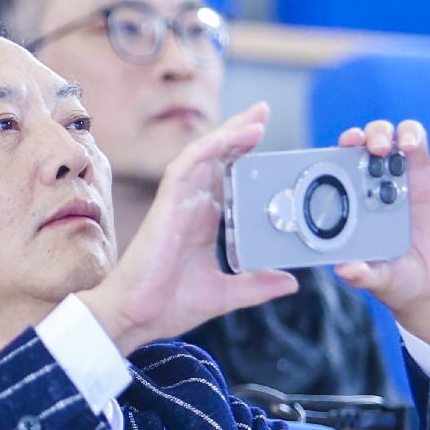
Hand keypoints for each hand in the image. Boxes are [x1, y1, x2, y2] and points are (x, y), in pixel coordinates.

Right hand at [82, 103, 299, 355]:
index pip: (227, 178)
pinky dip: (205, 150)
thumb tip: (292, 283)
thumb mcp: (226, 294)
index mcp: (204, 222)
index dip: (244, 156)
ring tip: (256, 120)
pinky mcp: (165, 207)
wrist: (137, 317)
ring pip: (203, 157)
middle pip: (217, 160)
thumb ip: (257, 285)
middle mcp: (191, 207)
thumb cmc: (169, 306)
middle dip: (239, 133)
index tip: (268, 140)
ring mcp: (178, 205)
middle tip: (263, 112)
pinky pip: (184, 169)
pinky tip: (225, 138)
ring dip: (228, 135)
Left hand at [333, 119, 429, 350]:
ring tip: (407, 147)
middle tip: (376, 148)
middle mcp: (388, 181)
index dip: (348, 142)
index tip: (348, 143)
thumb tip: (344, 270)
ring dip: (408, 132)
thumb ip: (361, 274)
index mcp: (362, 195)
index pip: (351, 156)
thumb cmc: (397, 280)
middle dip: (377, 133)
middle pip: (381, 137)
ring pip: (413, 135)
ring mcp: (420, 180)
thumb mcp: (377, 278)